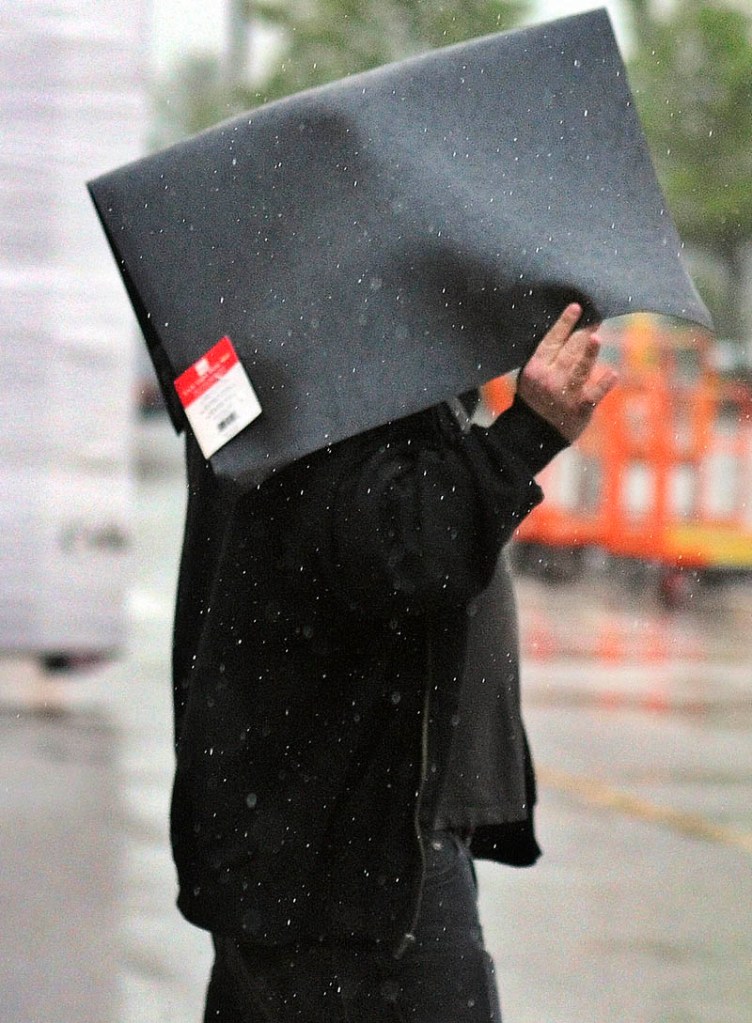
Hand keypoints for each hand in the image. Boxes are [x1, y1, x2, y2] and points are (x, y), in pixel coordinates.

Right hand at [516, 303, 617, 442]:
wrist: (535, 433)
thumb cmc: (535, 397)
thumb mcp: (531, 376)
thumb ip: (545, 356)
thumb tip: (567, 328)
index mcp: (535, 369)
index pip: (551, 341)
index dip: (564, 323)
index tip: (576, 307)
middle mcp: (549, 379)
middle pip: (569, 351)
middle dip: (583, 331)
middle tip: (597, 315)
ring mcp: (565, 394)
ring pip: (579, 369)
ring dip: (589, 353)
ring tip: (596, 337)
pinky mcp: (581, 408)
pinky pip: (593, 394)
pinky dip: (603, 384)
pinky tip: (612, 374)